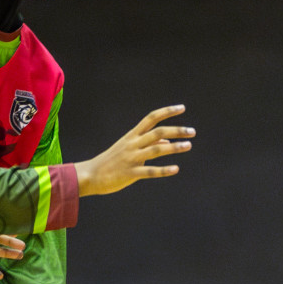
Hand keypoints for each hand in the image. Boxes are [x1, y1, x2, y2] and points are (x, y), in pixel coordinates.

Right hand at [74, 104, 194, 195]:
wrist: (90, 175)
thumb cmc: (111, 161)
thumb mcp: (128, 148)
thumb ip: (148, 143)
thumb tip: (168, 141)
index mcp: (132, 136)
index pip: (151, 118)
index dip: (167, 112)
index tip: (182, 108)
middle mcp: (132, 144)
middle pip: (157, 132)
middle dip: (176, 130)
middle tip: (192, 131)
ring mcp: (131, 158)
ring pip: (156, 149)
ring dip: (174, 147)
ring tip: (188, 145)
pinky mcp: (129, 173)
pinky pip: (149, 171)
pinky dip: (163, 170)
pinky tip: (175, 169)